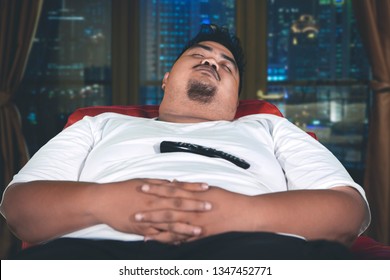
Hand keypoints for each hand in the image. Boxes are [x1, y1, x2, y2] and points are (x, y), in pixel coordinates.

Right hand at [92, 179, 211, 242]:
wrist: (103, 201)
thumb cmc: (123, 189)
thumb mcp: (142, 181)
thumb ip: (159, 183)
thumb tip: (173, 183)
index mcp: (155, 190)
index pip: (178, 188)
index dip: (193, 188)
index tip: (207, 187)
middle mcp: (154, 203)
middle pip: (178, 205)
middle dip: (195, 206)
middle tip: (210, 207)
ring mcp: (149, 217)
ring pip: (170, 224)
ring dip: (185, 227)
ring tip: (200, 230)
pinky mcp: (142, 229)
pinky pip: (158, 235)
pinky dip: (169, 239)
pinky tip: (180, 242)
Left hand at [134, 184, 249, 243]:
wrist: (241, 213)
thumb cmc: (225, 198)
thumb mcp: (206, 189)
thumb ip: (187, 187)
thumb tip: (171, 182)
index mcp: (193, 196)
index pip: (170, 191)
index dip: (155, 190)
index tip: (141, 188)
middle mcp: (193, 210)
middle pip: (167, 211)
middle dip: (150, 212)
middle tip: (135, 213)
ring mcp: (196, 224)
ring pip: (172, 227)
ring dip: (156, 229)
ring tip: (142, 232)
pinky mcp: (200, 234)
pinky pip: (183, 239)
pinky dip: (171, 241)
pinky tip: (160, 242)